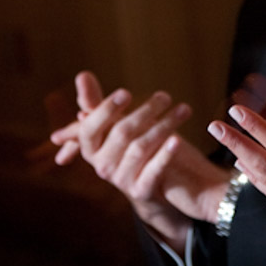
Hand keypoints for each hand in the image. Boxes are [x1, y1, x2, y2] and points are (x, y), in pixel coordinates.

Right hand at [48, 72, 226, 244]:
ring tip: (183, 109)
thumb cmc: (128, 148)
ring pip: (140, 148)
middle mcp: (101, 165)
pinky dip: (165, 155)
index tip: (126, 92)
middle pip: (121, 133)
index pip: (91, 127)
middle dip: (145, 111)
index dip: (107, 109)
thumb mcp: (112, 125)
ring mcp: (120, 180)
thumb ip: (97, 102)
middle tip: (165, 96)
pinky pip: (153, 171)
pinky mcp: (141, 191)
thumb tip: (81, 74)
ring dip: (163, 125)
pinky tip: (178, 139)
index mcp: (90, 147)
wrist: (150, 187)